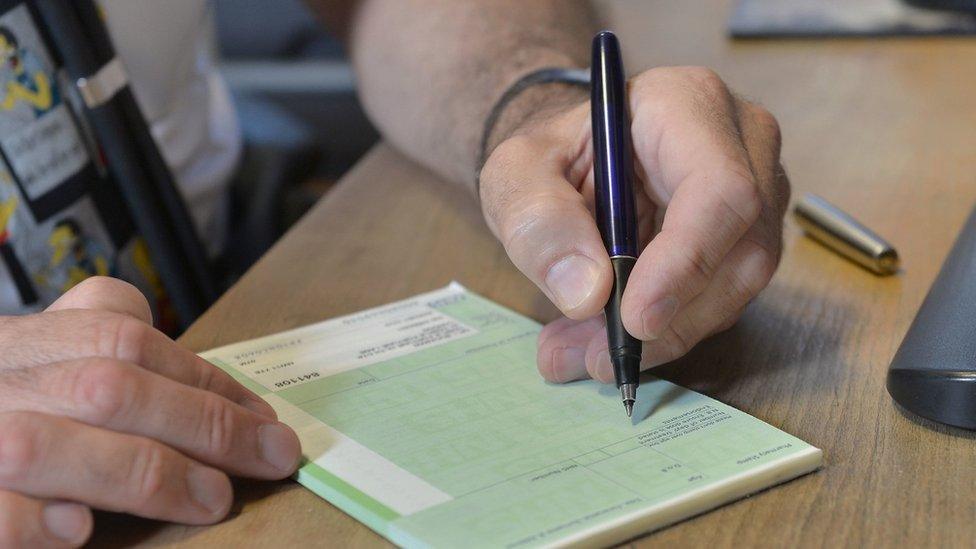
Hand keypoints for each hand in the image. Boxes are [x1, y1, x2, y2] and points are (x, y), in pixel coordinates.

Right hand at [0, 277, 300, 547]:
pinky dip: (31, 520)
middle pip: (111, 388)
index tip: (269, 423)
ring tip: (210, 499)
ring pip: (49, 445)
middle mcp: (3, 376)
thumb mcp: (39, 344)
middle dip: (203, 426)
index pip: (135, 348)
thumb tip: (150, 323)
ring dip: (141, 475)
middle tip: (271, 459)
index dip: (211, 386)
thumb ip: (89, 326)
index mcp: (35, 338)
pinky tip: (79, 530)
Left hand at [480, 67, 788, 383]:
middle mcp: (742, 144)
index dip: (685, 262)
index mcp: (687, 103)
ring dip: (663, 336)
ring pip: (736, 288)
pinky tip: (605, 341)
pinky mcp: (746, 241)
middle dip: (669, 319)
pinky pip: (721, 302)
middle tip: (592, 357)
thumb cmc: (550, 156)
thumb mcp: (515, 173)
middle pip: (741, 249)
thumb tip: (586, 292)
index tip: (634, 320)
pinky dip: (665, 334)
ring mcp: (758, 194)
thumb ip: (538, 220)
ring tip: (581, 353)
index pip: (719, 188)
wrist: (571, 163)